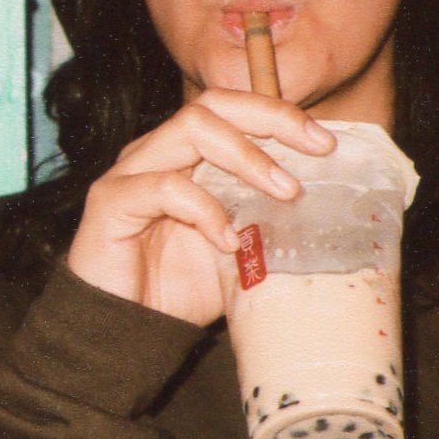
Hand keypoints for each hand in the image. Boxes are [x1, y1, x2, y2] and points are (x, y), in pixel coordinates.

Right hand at [66, 90, 334, 324]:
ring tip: (284, 192)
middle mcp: (154, 152)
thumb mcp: (238, 248)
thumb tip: (326, 209)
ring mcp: (130, 172)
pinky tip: (229, 241)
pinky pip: (164, 187)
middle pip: (211, 105)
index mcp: (183, 155)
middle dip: (269, 119)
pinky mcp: (112, 201)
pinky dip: (205, 209)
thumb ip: (265, 220)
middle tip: (313, 150)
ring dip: (246, 157)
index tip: (325, 143)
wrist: (124, 334)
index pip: (230, 109)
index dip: (278, 115)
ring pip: (190, 129)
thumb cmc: (178, 287)